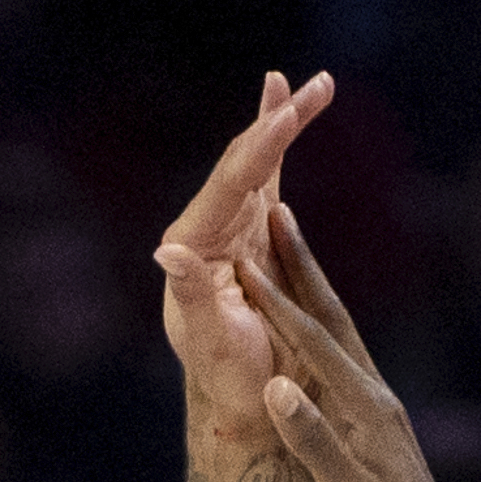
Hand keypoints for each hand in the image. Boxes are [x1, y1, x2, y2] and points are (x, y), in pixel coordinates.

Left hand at [155, 71, 333, 439]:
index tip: (287, 114)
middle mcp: (208, 228)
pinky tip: (287, 115)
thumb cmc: (226, 380)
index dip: (260, 146)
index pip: (231, 183)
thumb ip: (191, 296)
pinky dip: (279, 146)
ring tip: (307, 82)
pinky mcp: (251, 236)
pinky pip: (267, 180)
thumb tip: (168, 253)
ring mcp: (230, 228)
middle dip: (278, 119)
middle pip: (245, 159)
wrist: (237, 399)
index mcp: (196, 245)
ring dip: (283, 121)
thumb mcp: (210, 343)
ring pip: (257, 162)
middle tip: (312, 82)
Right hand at [235, 196, 466, 481]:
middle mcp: (376, 397)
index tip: (244, 259)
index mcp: (366, 409)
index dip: (278, 300)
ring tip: (291, 252)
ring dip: (313, 291)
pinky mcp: (378, 427)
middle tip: (280, 213)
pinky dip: (321, 331)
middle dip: (303, 267)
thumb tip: (276, 386)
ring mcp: (379, 410)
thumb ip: (313, 442)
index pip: (314, 342)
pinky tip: (312, 328)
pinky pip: (343, 361)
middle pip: (334, 319)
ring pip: (341, 335)